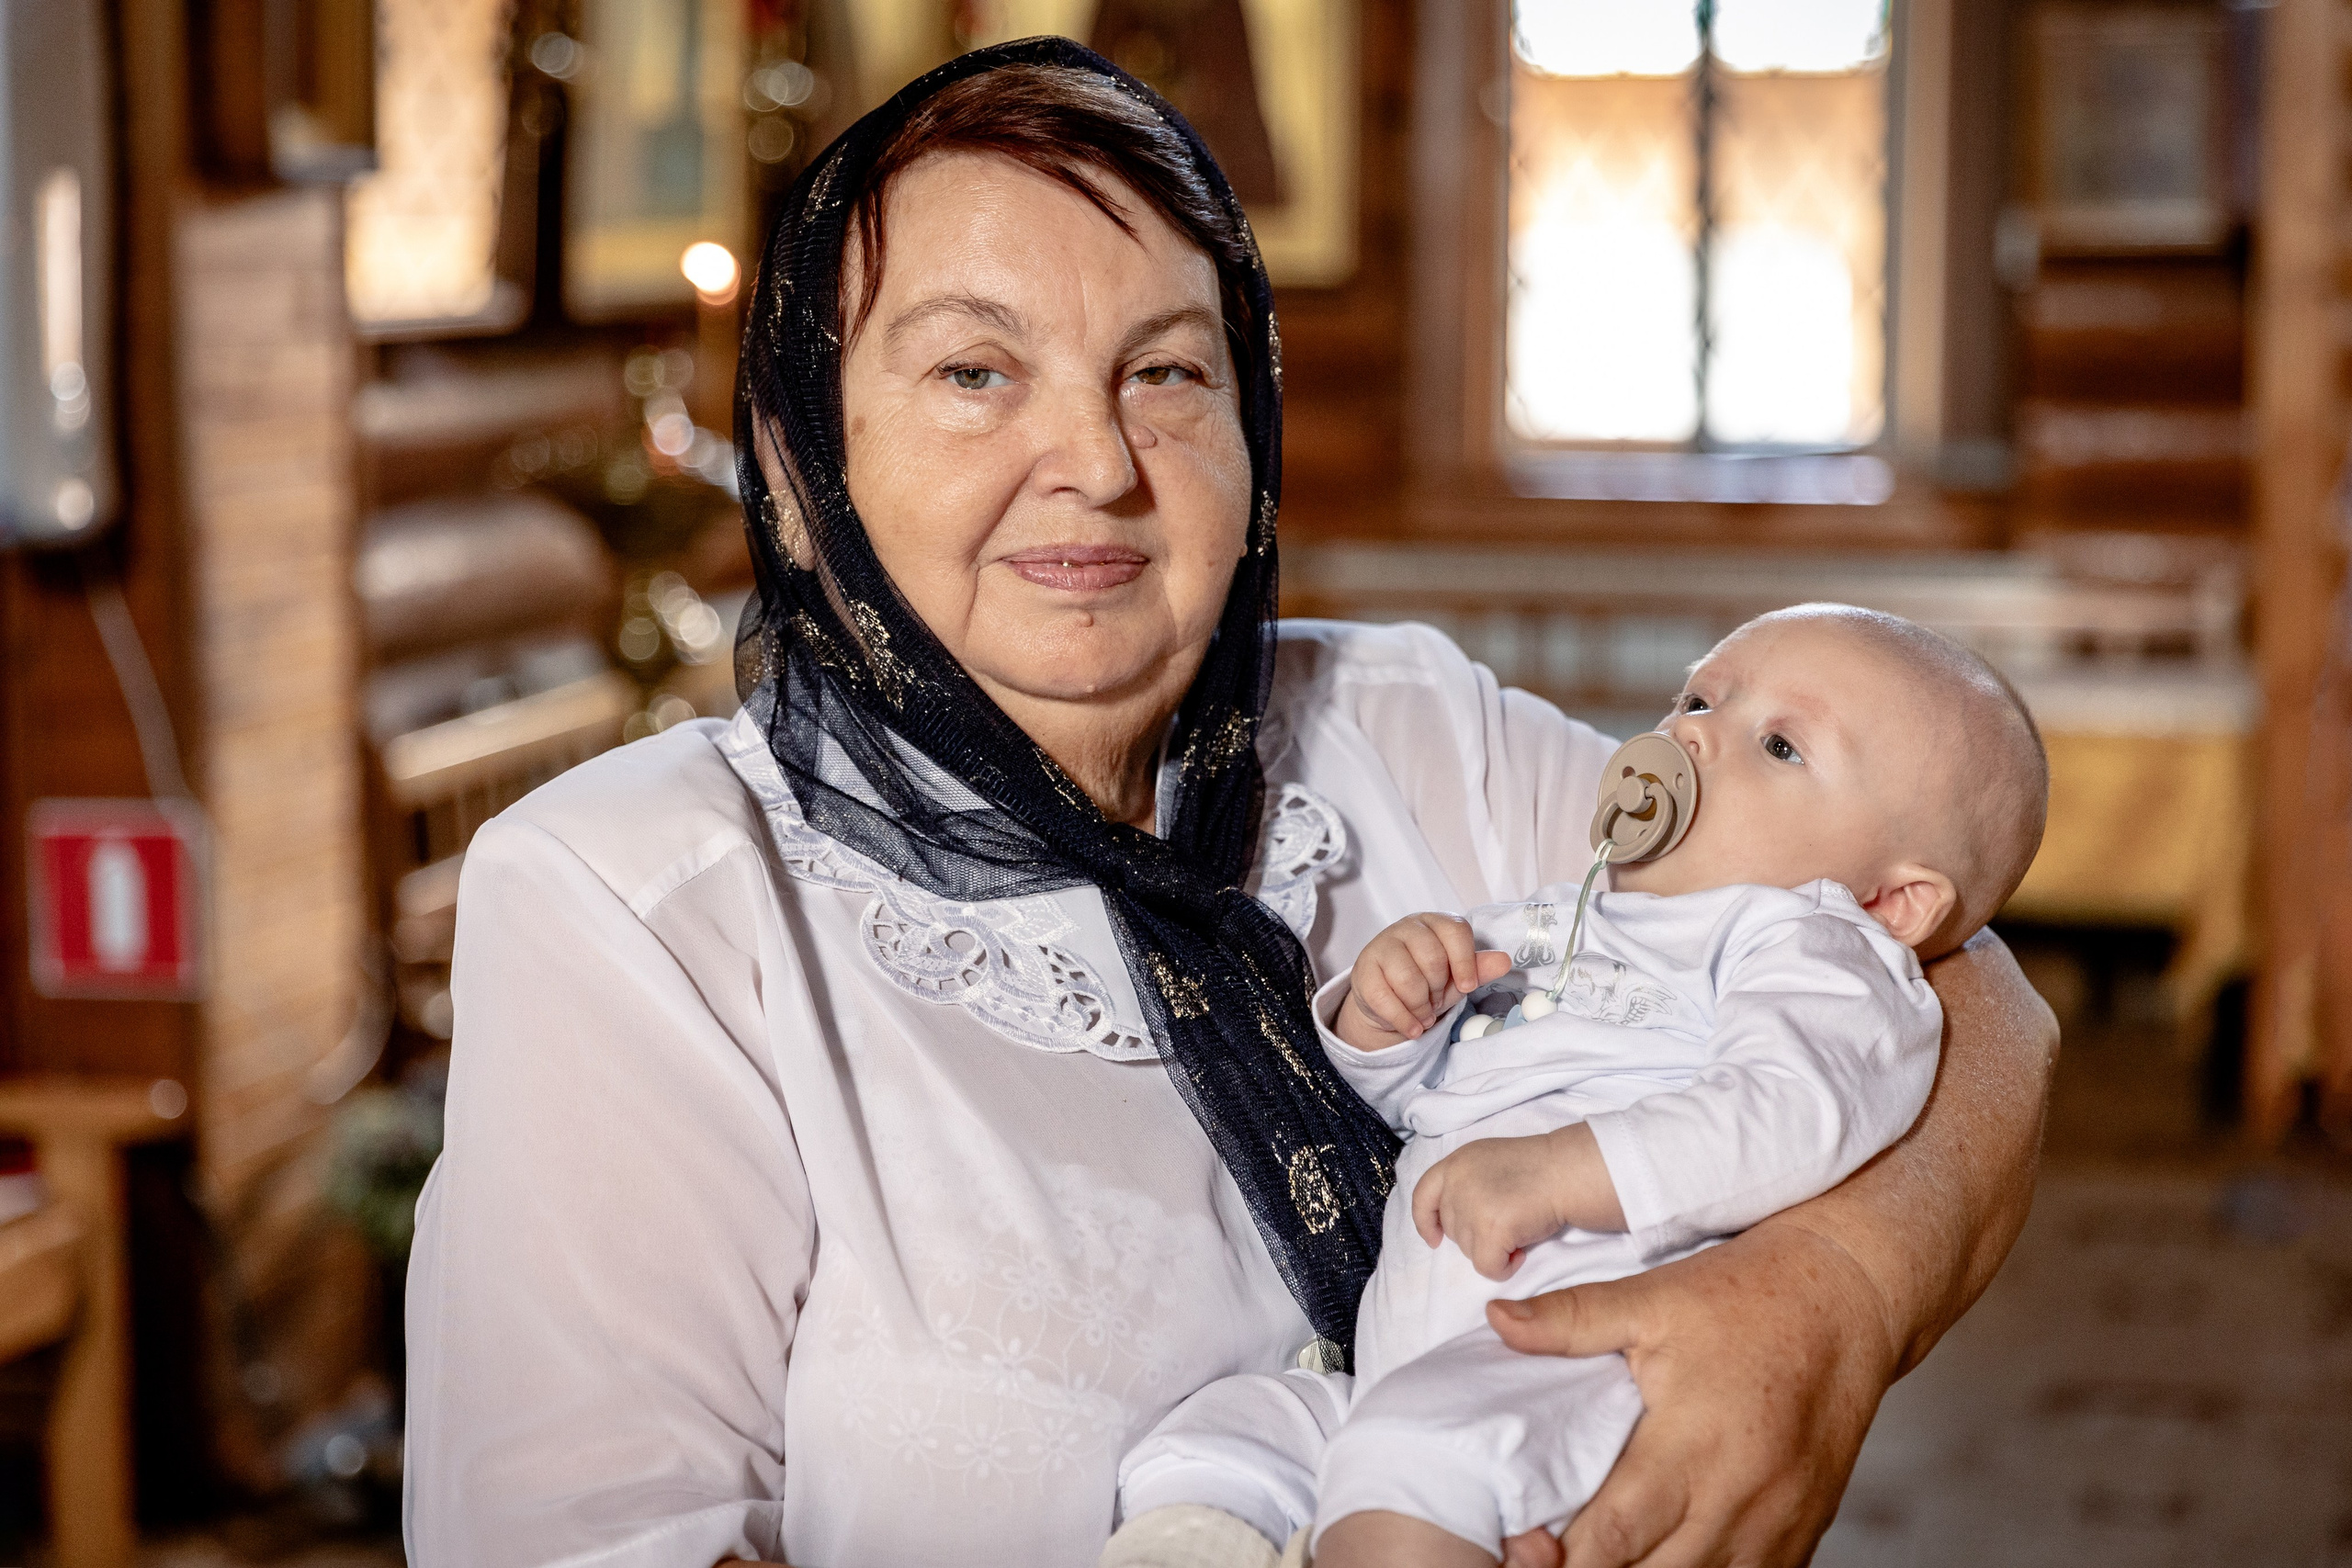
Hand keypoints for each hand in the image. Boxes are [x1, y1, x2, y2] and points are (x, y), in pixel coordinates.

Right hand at [1339, 913, 1511, 1048]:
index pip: (1455, 932)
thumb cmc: (1427, 980)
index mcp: (1435, 923)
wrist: (1388, 997)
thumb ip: (1479, 968)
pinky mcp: (1363, 972)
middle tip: (1436, 1000)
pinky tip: (1412, 1027)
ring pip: (1407, 980)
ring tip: (1424, 1014)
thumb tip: (1504, 961)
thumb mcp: (1456, 975)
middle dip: (1439, 989)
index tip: (1467, 986)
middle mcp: (1407, 928)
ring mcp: (1381, 947)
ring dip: (1421, 1007)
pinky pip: (1384, 998)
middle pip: (1432, 958)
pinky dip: (1403, 1020)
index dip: (1465, 962)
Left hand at [1412, 1126, 1624, 1278]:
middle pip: (1452, 1230)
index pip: (1422, 1196)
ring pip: (1469, 1251)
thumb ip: (1466, 1184)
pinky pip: (1487, 1267)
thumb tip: (1454, 1222)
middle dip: (1476, 1236)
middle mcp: (1456, 1182)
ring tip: (1519, 1231)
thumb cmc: (1538, 1169)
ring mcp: (1471, 1205)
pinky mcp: (1490, 1229)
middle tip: (1508, 1225)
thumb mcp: (1489, 1162)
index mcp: (1456, 1163)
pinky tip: (1523, 1251)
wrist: (1567, 1172)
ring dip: (1493, 1249)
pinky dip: (1504, 1267)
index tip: (1434, 1239)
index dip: (1425, 1221)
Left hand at [1485, 1220, 1898, 1567]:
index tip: (1522, 1542)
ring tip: (1608, 1550)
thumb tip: (1497, 1321)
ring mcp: (1777, 1526)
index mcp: (1693, 1446)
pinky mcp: (1803, 1533)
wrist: (1851, 1297)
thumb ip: (1572, 1320)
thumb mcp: (1653, 1297)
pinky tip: (1667, 1553)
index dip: (1558, 1557)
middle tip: (1547, 1549)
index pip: (1614, 1539)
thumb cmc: (1751, 1296)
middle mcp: (1739, 1500)